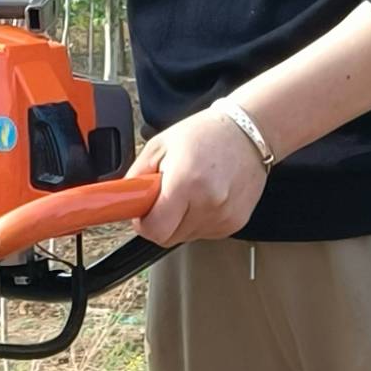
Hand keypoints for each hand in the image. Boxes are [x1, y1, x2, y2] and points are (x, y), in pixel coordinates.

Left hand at [138, 103, 270, 245]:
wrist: (249, 132)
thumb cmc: (206, 134)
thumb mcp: (160, 145)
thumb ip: (136, 176)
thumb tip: (122, 199)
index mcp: (186, 182)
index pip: (155, 229)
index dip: (143, 224)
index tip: (141, 214)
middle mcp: (208, 203)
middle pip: (168, 238)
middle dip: (160, 221)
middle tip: (166, 197)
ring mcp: (224, 216)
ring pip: (185, 237)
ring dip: (180, 221)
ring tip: (190, 191)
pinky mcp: (235, 223)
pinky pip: (204, 233)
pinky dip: (199, 220)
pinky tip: (206, 196)